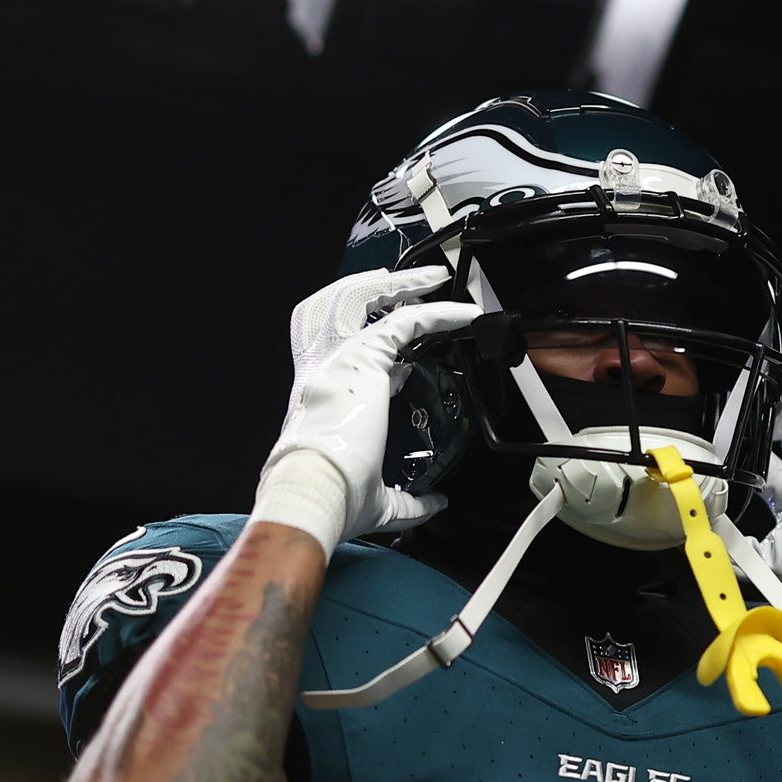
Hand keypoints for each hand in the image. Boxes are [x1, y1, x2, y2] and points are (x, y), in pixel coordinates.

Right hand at [252, 266, 481, 553]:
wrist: (317, 491)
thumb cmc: (336, 498)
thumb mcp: (381, 500)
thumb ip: (412, 500)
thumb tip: (438, 503)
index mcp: (326, 398)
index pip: (351, 355)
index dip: (382, 345)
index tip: (412, 355)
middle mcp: (327, 370)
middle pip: (345, 308)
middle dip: (382, 291)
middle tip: (418, 287)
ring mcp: (341, 359)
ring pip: (368, 300)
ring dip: (407, 287)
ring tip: (436, 279)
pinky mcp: (362, 357)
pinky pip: (406, 321)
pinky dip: (439, 314)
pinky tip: (464, 315)